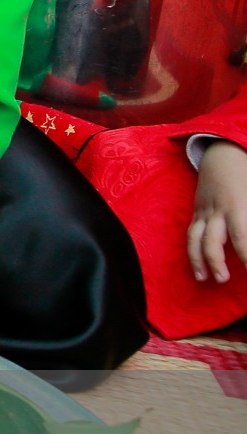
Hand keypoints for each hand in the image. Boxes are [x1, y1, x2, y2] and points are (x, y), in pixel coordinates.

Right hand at [190, 140, 246, 282]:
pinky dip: (192, 249)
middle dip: (215, 262)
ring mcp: (203, 211)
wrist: (223, 153)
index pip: (242, 238)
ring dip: (197, 260)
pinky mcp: (197, 211)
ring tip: (202, 278)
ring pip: (194, 238)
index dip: (246, 257)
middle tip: (223, 280)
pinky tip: (197, 263)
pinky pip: (191, 232)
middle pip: (210, 241)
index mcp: (237, 206)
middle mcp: (217, 211)